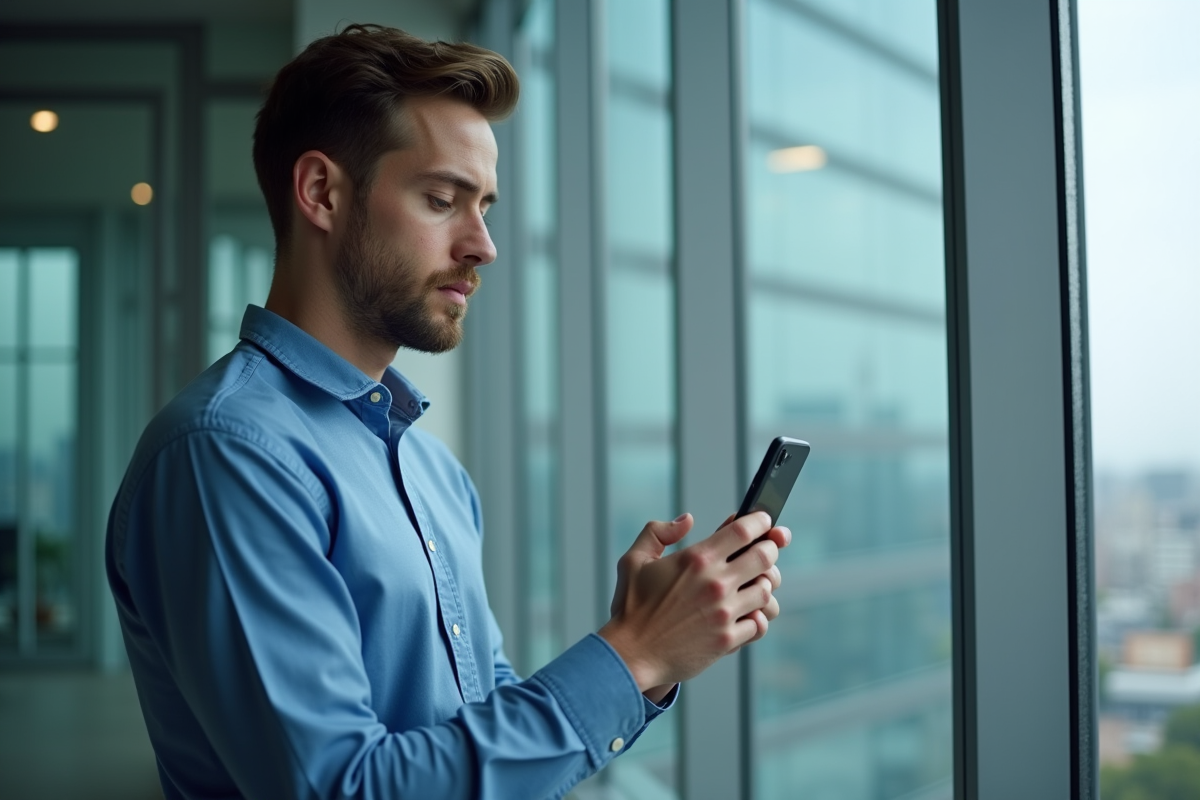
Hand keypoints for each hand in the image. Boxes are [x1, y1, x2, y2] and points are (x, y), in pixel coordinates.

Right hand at [598, 511, 789, 692]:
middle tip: (765, 550)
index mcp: (696, 559)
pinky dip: (757, 618)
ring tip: (754, 584)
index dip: (760, 521)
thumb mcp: (634, 560)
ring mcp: (724, 613)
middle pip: (765, 557)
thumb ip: (658, 532)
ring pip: (766, 591)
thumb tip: (687, 520)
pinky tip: (747, 615)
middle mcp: (715, 583)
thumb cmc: (631, 607)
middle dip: (769, 550)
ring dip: (763, 585)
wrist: (631, 653)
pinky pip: (759, 624)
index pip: (744, 530)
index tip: (763, 520)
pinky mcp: (727, 640)